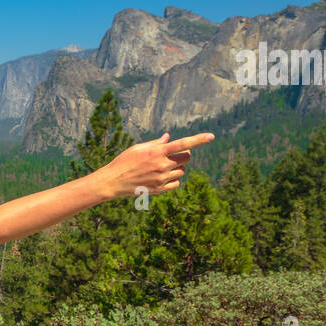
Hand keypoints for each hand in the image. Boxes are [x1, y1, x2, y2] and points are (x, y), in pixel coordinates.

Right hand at [95, 131, 214, 198]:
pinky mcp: (160, 189)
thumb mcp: (138, 148)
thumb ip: (156, 144)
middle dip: (184, 155)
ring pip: (181, 171)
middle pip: (186, 158)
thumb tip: (169, 138)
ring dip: (176, 168)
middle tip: (173, 155)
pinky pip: (176, 183)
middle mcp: (162, 165)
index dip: (199, 139)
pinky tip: (162, 177)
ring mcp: (162, 178)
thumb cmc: (124, 161)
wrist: (114, 181)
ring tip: (161, 167)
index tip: (211, 136)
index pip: (183, 143)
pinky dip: (173, 179)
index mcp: (157, 152)